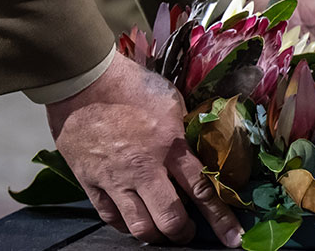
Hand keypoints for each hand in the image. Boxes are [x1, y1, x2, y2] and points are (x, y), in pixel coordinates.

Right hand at [47, 52, 241, 246]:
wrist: (82, 80)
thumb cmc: (129, 84)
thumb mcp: (169, 101)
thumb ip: (183, 132)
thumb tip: (197, 152)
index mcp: (169, 145)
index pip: (202, 190)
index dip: (220, 218)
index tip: (232, 238)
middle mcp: (144, 168)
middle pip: (170, 219)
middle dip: (183, 233)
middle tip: (186, 232)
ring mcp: (115, 178)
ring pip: (140, 226)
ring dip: (155, 234)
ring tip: (160, 229)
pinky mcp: (90, 181)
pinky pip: (111, 217)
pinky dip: (124, 224)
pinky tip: (132, 218)